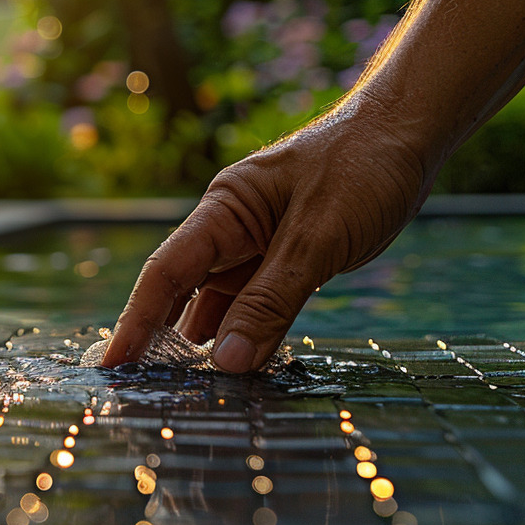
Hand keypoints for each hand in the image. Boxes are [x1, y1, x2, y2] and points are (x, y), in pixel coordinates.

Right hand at [101, 105, 432, 371]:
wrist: (412, 130)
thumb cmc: (364, 164)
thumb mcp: (319, 237)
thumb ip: (272, 301)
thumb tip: (227, 362)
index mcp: (223, 211)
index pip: (165, 272)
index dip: (135, 321)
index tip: (113, 364)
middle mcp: (229, 231)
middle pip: (182, 294)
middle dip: (160, 341)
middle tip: (144, 392)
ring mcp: (256, 248)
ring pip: (219, 306)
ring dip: (207, 347)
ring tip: (190, 393)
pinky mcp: (285, 262)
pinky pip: (255, 308)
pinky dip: (248, 338)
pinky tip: (242, 369)